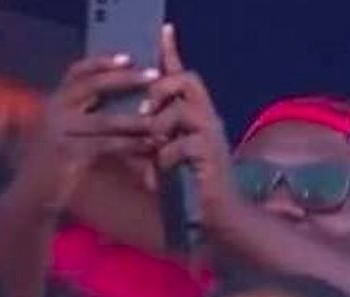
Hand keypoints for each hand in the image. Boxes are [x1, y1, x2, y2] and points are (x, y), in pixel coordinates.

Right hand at [9, 55, 156, 212]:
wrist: (31, 198)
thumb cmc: (53, 165)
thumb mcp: (63, 133)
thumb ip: (82, 115)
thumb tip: (122, 102)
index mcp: (53, 102)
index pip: (77, 71)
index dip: (102, 62)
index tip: (129, 58)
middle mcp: (54, 111)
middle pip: (92, 86)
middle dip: (125, 79)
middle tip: (155, 76)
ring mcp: (59, 132)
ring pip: (105, 120)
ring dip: (135, 119)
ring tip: (159, 119)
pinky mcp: (69, 154)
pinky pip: (106, 145)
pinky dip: (130, 145)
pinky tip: (148, 146)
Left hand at [146, 25, 234, 212]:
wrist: (215, 214)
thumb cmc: (188, 184)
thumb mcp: (165, 152)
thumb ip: (154, 134)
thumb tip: (133, 120)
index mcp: (194, 113)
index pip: (183, 74)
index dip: (172, 52)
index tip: (163, 29)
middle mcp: (207, 117)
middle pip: (187, 79)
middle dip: (161, 90)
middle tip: (146, 113)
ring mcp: (211, 133)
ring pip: (181, 110)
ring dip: (161, 129)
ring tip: (155, 150)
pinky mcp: (211, 153)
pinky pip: (182, 143)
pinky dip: (166, 158)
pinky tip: (160, 175)